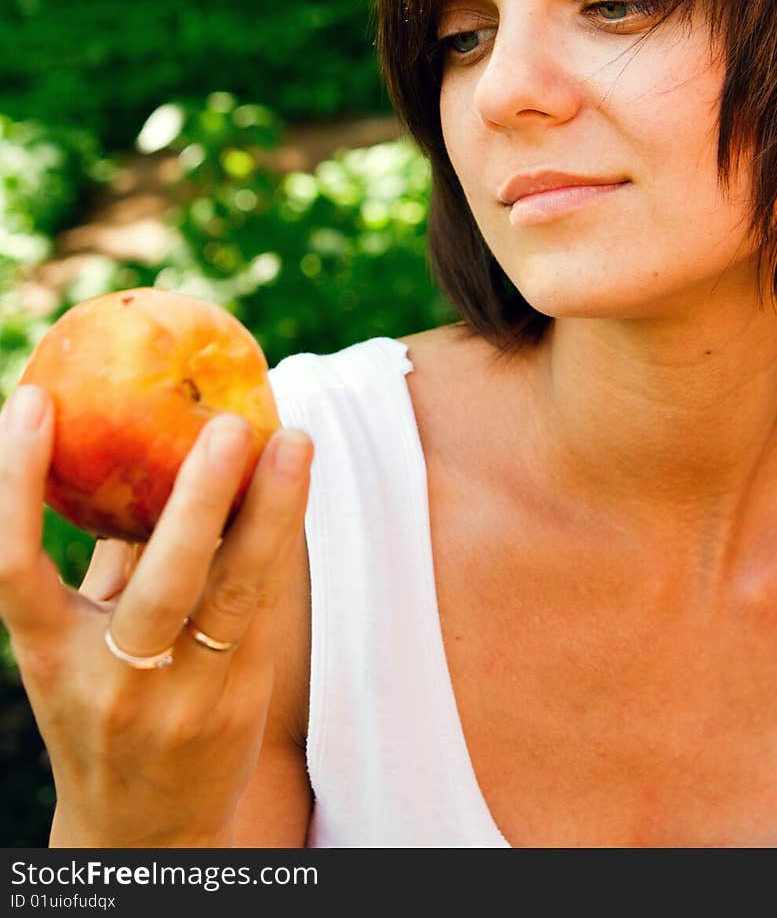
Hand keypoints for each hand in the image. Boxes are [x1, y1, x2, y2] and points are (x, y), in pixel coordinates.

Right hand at [0, 383, 310, 847]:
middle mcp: (113, 680)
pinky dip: (279, 541)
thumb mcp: (81, 641)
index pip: (14, 566)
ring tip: (295, 440)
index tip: (30, 400)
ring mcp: (183, 699)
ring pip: (236, 597)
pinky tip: (294, 485)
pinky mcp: (239, 704)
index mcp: (49, 654)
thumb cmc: (103, 705)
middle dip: (199, 500)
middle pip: (160, 585)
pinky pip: (265, 608)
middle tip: (230, 423)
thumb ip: (110, 559)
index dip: (14, 484)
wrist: (143, 830)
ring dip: (272, 513)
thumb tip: (137, 445)